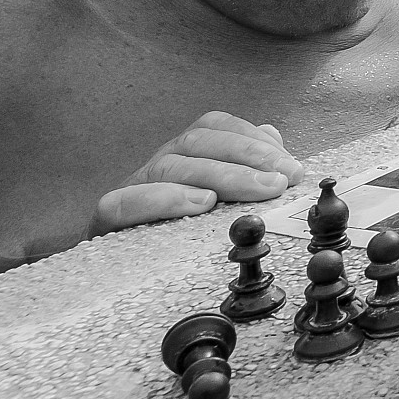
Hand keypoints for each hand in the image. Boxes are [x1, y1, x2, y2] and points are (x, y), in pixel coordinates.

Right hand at [97, 112, 302, 232]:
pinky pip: (124, 202)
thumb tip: (275, 140)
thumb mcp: (219, 201)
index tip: (290, 167)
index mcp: (184, 154)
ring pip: (170, 167)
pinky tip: (200, 204)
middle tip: (280, 182)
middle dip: (247, 158)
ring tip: (255, 190)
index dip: (253, 140)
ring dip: (220, 176)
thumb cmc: (178, 232)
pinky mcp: (108, 221)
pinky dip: (162, 199)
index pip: (215, 127)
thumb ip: (246, 168)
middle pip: (198, 142)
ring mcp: (131, 188)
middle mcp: (158, 164)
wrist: (122, 271)